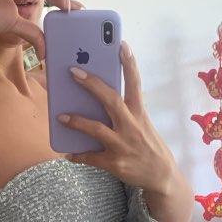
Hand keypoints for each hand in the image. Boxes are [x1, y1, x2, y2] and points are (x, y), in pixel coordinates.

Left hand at [61, 41, 177, 193]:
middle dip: (91, 84)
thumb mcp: (142, 124)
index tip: (121, 44)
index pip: (135, 84)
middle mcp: (132, 126)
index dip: (129, 64)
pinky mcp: (115, 163)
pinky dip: (78, 155)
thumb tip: (99, 99)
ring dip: (76, 122)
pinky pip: (91, 158)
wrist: (161, 176)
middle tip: (73, 71)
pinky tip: (67, 153)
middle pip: (111, 100)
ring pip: (96, 129)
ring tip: (60, 116)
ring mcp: (123, 145)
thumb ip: (125, 111)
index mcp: (139, 113)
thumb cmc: (148, 145)